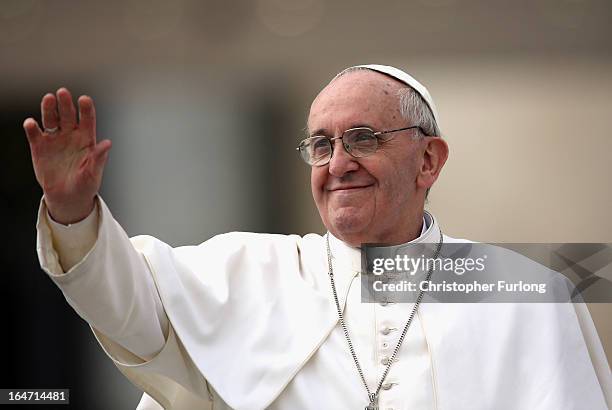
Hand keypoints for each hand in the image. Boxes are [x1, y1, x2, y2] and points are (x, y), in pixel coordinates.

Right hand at [23, 88, 111, 223]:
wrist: (68, 197)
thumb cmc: (85, 184)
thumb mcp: (93, 173)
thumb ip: (99, 158)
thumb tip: (108, 143)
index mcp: (87, 139)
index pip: (88, 120)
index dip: (86, 109)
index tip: (84, 99)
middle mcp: (71, 135)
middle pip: (68, 115)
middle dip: (65, 104)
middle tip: (62, 92)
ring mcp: (55, 139)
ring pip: (51, 119)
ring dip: (49, 109)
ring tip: (48, 99)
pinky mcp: (39, 147)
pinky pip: (35, 134)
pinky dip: (32, 127)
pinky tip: (31, 123)